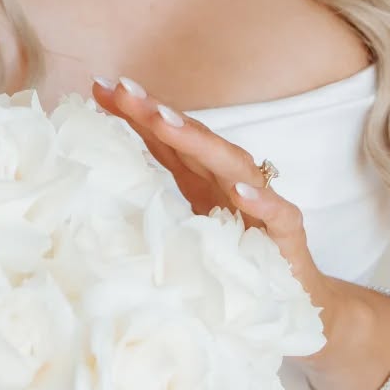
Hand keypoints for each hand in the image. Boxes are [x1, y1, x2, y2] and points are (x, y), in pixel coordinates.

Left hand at [92, 75, 336, 319]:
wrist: (293, 300)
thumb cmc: (234, 262)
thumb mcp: (182, 232)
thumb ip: (150, 206)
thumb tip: (95, 188)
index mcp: (204, 179)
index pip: (169, 139)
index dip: (138, 113)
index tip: (101, 88)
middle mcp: (232, 182)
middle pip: (196, 141)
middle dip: (160, 114)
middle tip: (126, 93)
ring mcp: (263, 205)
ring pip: (234, 165)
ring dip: (201, 143)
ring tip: (165, 124)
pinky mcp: (288, 236)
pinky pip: (279, 213)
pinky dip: (262, 200)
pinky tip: (240, 192)